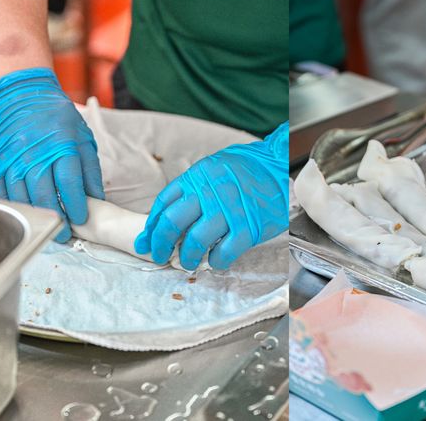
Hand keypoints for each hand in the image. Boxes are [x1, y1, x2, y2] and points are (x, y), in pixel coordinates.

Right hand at [0, 68, 104, 241]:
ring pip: (21, 195)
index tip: (82, 218)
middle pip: (44, 193)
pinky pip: (2, 189)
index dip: (76, 205)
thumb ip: (89, 168)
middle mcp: (35, 152)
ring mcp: (13, 157)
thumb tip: (96, 197)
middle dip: (56, 218)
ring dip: (34, 215)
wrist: (24, 93)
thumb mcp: (82, 136)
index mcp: (61, 144)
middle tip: (64, 233)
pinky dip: (13, 203)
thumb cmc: (57, 115)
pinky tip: (24, 211)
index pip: (69, 183)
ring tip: (46, 227)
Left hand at [135, 122, 287, 269]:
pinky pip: (223, 253)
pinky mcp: (248, 228)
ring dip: (187, 258)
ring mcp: (229, 210)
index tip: (146, 241)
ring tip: (189, 262)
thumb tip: (164, 218)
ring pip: (195, 242)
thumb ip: (190, 189)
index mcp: (197, 176)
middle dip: (161, 245)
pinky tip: (215, 260)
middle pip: (172, 223)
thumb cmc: (244, 168)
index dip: (152, 227)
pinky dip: (215, 261)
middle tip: (161, 256)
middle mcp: (209, 192)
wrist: (278, 164)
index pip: (164, 204)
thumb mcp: (212, 168)